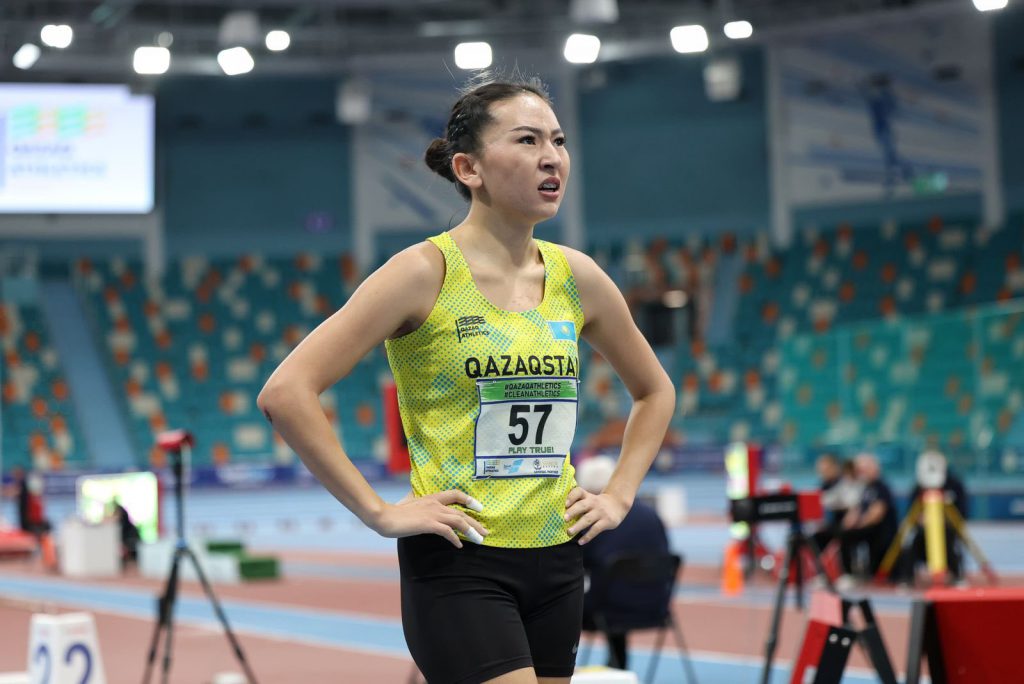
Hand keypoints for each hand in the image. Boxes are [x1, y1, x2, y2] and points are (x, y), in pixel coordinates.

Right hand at [369, 489, 487, 547]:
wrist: (384, 516)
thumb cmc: (395, 513)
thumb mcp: (411, 505)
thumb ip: (421, 506)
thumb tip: (423, 509)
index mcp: (432, 497)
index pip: (455, 494)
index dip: (469, 500)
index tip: (479, 508)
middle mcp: (435, 503)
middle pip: (461, 512)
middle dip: (476, 522)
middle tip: (486, 532)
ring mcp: (433, 513)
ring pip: (459, 521)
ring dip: (471, 531)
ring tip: (479, 540)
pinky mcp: (429, 524)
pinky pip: (448, 531)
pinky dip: (455, 539)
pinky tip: (459, 546)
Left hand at [564, 487, 629, 544]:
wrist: (617, 505)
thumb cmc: (597, 504)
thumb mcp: (589, 499)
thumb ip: (578, 503)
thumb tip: (559, 514)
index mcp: (587, 496)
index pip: (579, 492)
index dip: (571, 497)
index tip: (565, 503)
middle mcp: (593, 502)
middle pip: (582, 506)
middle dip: (573, 512)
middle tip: (564, 519)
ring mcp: (600, 512)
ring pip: (588, 519)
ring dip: (578, 526)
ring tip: (569, 532)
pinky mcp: (606, 521)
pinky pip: (595, 529)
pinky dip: (588, 536)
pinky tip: (580, 542)